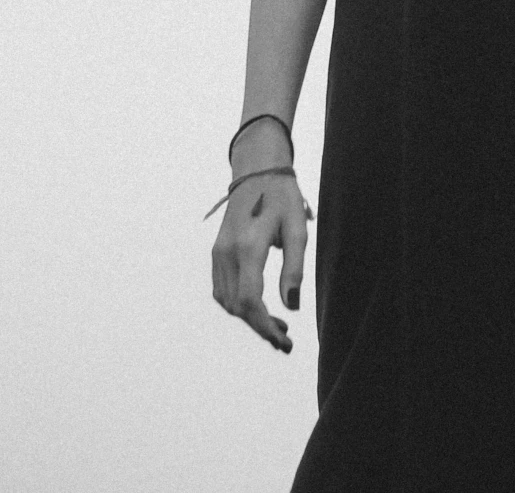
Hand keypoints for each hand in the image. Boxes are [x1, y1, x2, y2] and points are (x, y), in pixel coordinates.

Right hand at [210, 172, 310, 353]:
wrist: (257, 173)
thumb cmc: (282, 198)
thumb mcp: (297, 229)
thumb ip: (294, 268)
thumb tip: (291, 306)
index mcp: (248, 246)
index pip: (250, 300)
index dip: (265, 326)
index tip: (284, 340)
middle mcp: (227, 252)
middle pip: (237, 306)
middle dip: (260, 327)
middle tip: (286, 340)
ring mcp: (218, 253)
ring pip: (227, 301)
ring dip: (249, 318)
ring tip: (277, 326)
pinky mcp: (217, 252)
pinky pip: (222, 289)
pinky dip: (238, 305)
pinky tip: (259, 307)